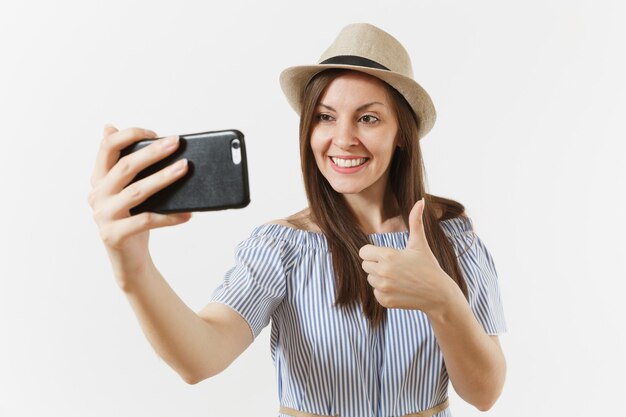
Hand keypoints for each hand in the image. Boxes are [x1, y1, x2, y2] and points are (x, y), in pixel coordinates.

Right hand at [88, 124, 191, 285]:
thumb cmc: (134, 218)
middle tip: (176, 143)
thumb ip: (127, 165)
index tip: (154, 132)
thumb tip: (121, 129)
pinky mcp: (114, 235)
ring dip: (163, 178)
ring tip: (184, 168)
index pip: (107, 146)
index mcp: (99, 179)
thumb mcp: (130, 190)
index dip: (129, 135)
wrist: (129, 259)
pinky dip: (169, 217)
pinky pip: (146, 221)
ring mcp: (103, 216)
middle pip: (125, 166)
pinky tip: (188, 214)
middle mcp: (97, 195)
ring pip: (137, 191)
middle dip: (153, 152)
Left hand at [359, 198, 452, 312]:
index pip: (363, 252)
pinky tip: (399, 288)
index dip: (373, 252)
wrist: (438, 294)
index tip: (385, 254)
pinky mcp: (384, 301)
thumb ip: (416, 221)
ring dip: (379, 277)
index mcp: (388, 256)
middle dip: (376, 264)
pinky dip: (384, 291)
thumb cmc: (429, 266)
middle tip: (395, 266)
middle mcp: (382, 273)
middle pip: (365, 265)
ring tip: (398, 277)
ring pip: (370, 279)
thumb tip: (421, 200)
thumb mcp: (420, 244)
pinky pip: (375, 292)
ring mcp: (383, 288)